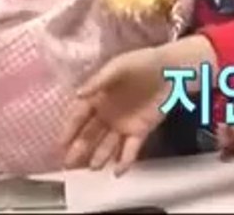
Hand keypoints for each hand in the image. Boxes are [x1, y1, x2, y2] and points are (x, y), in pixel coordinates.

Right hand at [63, 36, 215, 174]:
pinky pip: (130, 148)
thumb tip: (77, 94)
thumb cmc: (143, 62)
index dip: (69, 130)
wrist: (172, 68)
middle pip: (89, 135)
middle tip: (69, 164)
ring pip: (107, 145)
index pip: (78, 116)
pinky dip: (125, 160)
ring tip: (93, 168)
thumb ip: (98, 81)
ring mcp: (123, 124)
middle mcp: (107, 114)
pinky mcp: (141, 130)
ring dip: (99, 157)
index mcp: (98, 98)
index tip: (60, 145)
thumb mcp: (118, 66)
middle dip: (79, 149)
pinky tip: (118, 171)